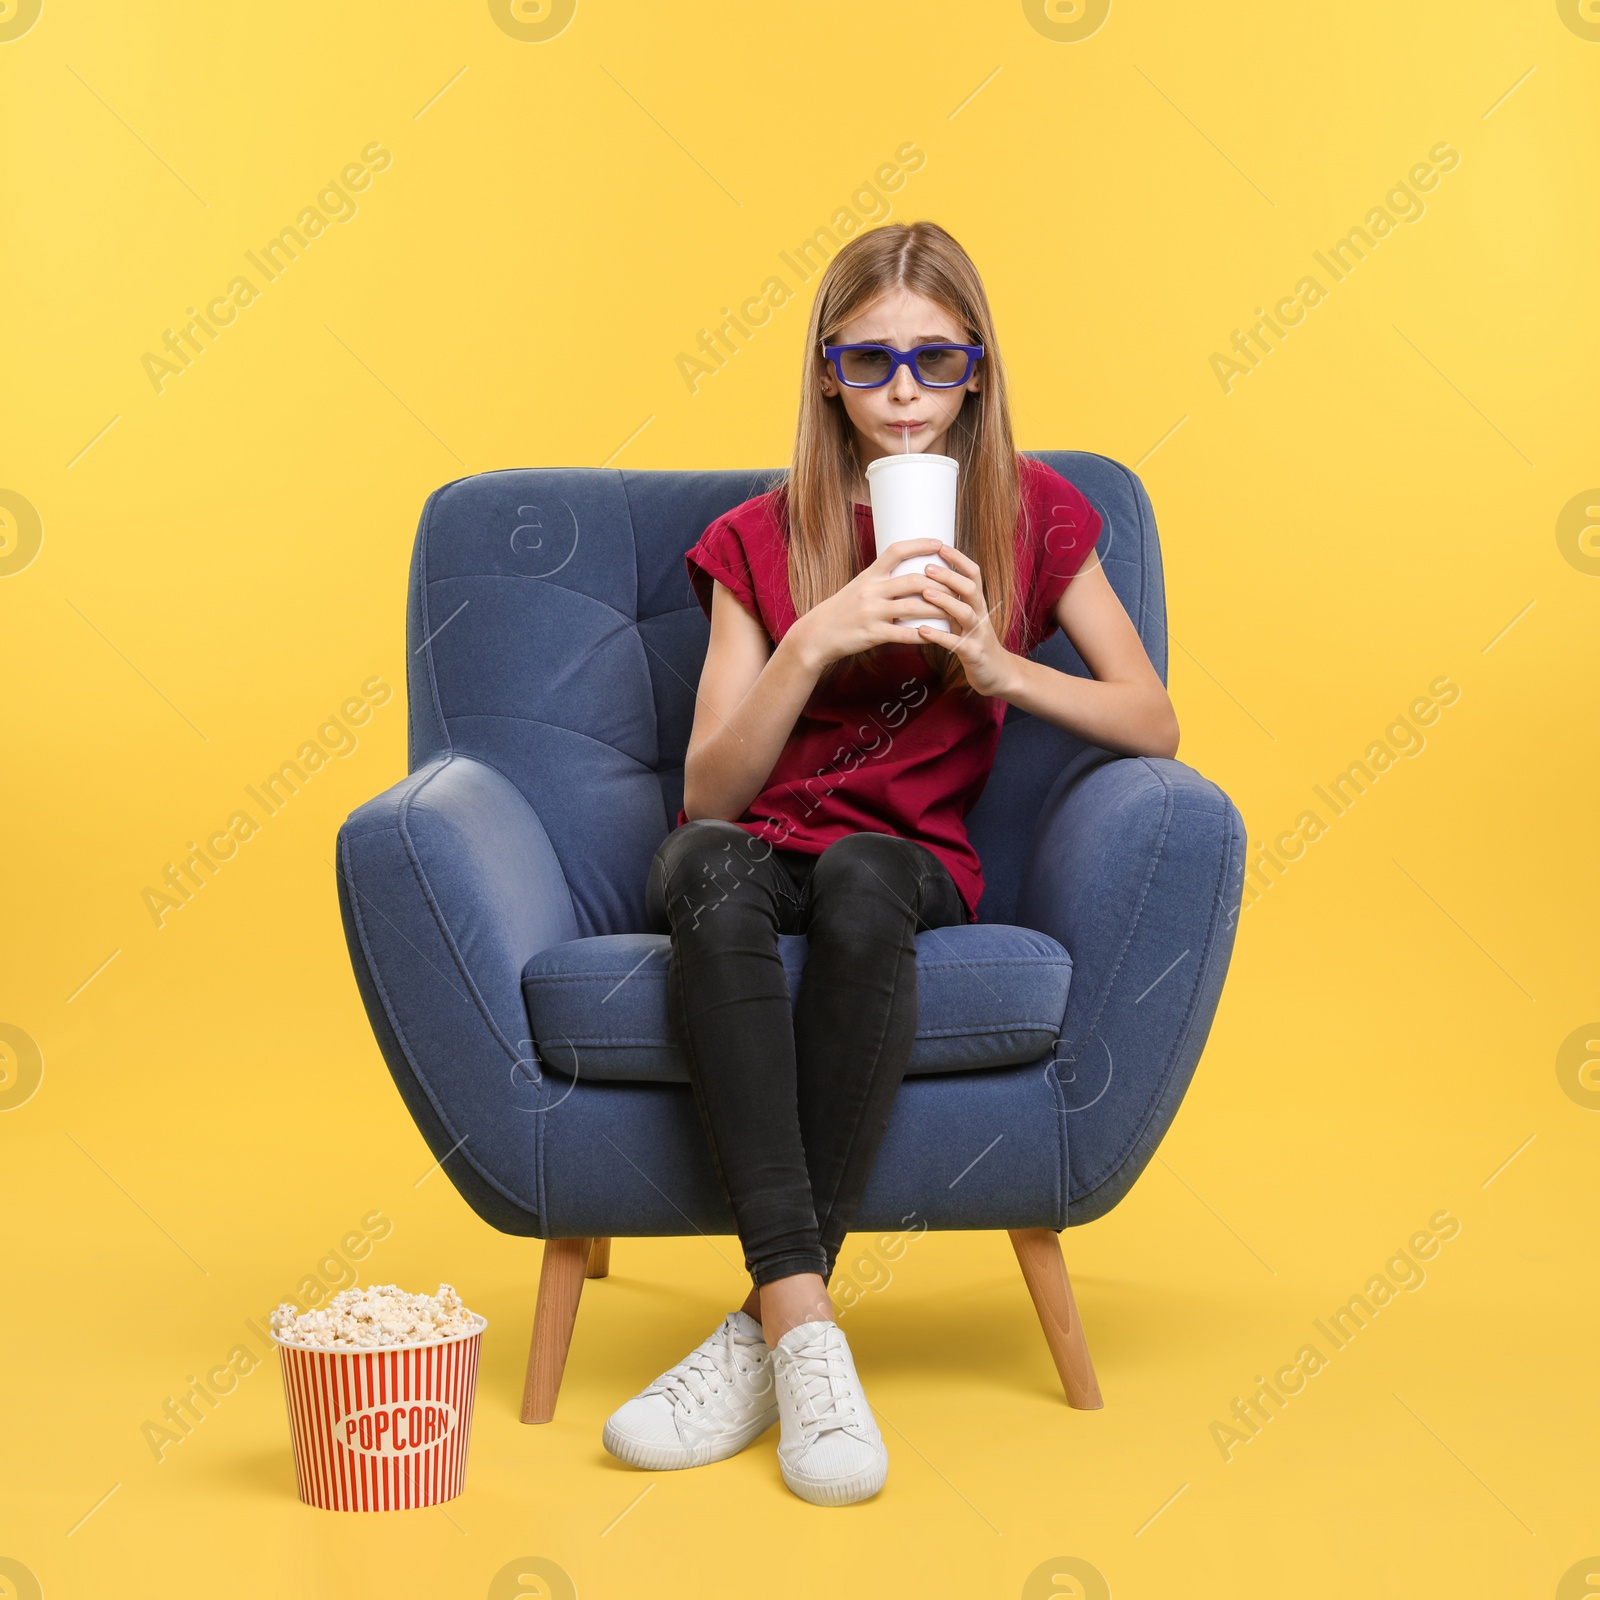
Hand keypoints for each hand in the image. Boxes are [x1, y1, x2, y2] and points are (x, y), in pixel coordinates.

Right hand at [785, 537, 948, 671]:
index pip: (896, 551)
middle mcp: (871, 591)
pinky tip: (936, 635)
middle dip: (939, 584)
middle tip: (957, 587)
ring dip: (937, 610)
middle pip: (913, 581)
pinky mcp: (872, 634)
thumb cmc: (841, 611)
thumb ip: (882, 581)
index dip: (919, 544)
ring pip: (913, 608)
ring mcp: (871, 612)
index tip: (939, 543)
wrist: (817, 634)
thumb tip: (908, 574)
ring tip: (954, 611)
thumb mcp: (858, 588)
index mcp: (869, 575)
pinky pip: (904, 634)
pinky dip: (923, 635)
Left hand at [912, 544, 1017, 696]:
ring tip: (926, 593)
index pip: (973, 573)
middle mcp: (980, 614)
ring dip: (945, 601)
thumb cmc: (974, 642)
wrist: (997, 673)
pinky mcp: (973, 653)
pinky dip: (939, 636)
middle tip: (927, 567)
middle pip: (970, 588)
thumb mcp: (966, 617)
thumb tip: (926, 579)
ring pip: (965, 613)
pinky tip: (922, 631)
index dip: (958, 558)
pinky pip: (956, 643)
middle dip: (950, 576)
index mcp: (977, 603)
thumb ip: (952, 600)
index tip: (939, 545)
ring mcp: (978, 634)